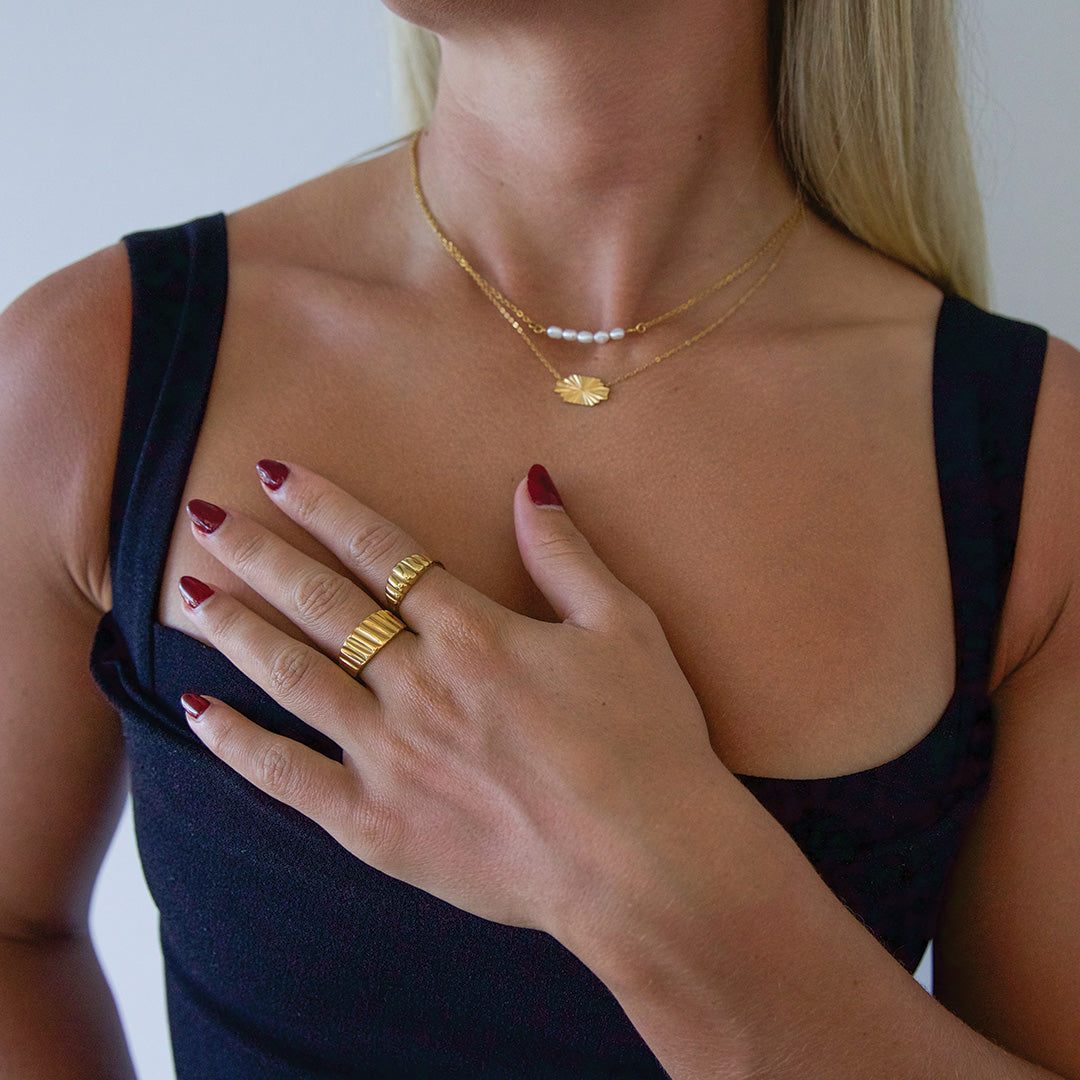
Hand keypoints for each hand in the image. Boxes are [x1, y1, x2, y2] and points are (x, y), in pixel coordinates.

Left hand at [178, 461, 722, 940]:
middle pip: (320, 604)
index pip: (379, 550)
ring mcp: (389, 756)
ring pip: (293, 677)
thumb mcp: (625, 627)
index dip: (323, 506)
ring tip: (187, 595)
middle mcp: (418, 684)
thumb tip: (529, 480)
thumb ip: (566, 553)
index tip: (274, 474)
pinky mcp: (377, 825)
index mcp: (474, 632)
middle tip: (204, 521)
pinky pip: (288, 778)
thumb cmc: (648, 741)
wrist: (646, 864)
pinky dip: (238, 743)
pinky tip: (197, 709)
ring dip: (236, 631)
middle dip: (258, 555)